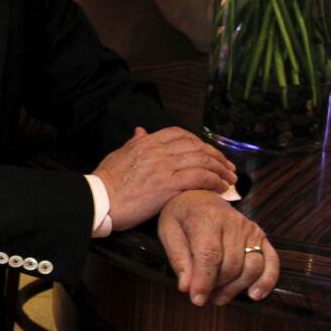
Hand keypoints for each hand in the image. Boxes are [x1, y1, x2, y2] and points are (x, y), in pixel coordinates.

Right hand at [93, 127, 235, 230]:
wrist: (100, 199)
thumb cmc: (107, 181)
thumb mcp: (119, 154)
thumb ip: (134, 143)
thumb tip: (141, 131)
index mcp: (146, 142)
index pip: (180, 134)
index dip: (199, 141)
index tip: (209, 152)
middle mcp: (158, 150)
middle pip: (196, 146)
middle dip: (216, 156)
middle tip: (228, 167)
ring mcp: (164, 166)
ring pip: (202, 161)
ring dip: (221, 169)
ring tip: (231, 179)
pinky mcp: (169, 185)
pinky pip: (200, 178)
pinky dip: (215, 181)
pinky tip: (221, 188)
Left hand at [158, 190, 278, 305]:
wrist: (198, 196)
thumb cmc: (181, 216)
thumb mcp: (168, 232)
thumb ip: (178, 259)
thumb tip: (186, 287)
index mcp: (206, 217)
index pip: (210, 255)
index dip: (205, 281)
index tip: (197, 299)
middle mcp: (232, 221)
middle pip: (231, 264)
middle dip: (218, 287)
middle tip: (205, 297)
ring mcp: (249, 228)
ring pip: (251, 266)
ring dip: (237, 288)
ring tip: (219, 297)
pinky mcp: (260, 235)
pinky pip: (271, 261)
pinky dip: (266, 280)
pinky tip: (254, 294)